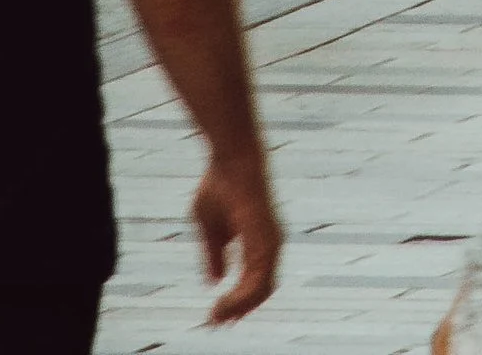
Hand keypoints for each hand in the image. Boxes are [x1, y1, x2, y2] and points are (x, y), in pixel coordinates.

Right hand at [192, 147, 281, 323]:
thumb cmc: (219, 185)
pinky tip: (223, 304)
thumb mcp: (210, 227)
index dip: (238, 300)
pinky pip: (258, 278)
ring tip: (217, 317)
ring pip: (262, 289)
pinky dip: (241, 297)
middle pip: (262, 290)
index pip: (256, 281)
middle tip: (216, 323)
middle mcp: (270, 243)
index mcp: (259, 241)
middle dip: (238, 310)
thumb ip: (215, 253)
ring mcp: (271, 240)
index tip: (216, 315)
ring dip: (238, 308)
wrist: (229, 157)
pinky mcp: (266, 237)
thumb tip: (215, 281)